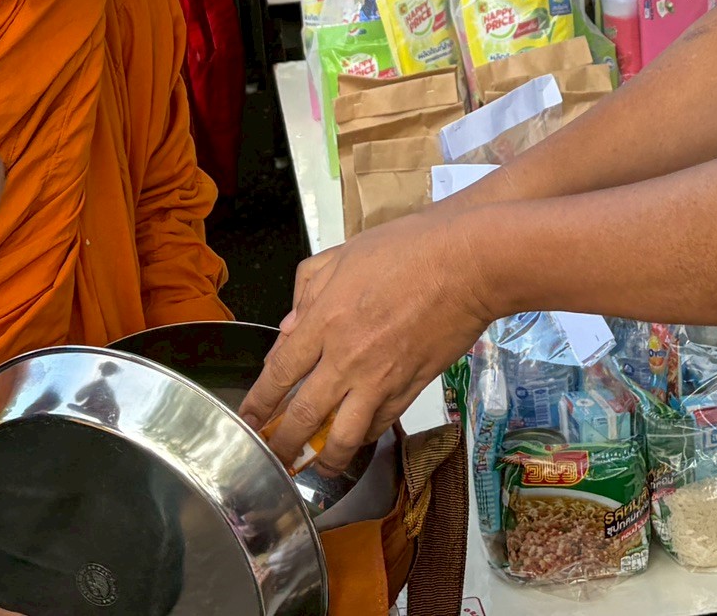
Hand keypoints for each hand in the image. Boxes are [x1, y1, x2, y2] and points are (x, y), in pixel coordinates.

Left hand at [239, 209, 495, 474]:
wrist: (468, 262)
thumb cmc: (410, 248)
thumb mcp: (343, 254)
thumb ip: (308, 288)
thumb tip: (290, 325)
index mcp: (324, 319)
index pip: (279, 373)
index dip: (258, 403)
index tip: (247, 419)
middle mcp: (347, 357)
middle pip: (302, 415)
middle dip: (281, 444)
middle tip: (271, 458)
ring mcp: (381, 378)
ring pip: (342, 437)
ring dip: (324, 459)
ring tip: (315, 467)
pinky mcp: (412, 388)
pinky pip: (380, 424)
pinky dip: (364, 437)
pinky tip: (356, 438)